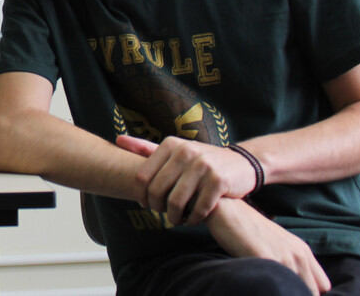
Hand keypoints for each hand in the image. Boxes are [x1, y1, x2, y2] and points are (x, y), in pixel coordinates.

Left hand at [116, 135, 257, 225]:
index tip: (145, 204)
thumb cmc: (200, 161)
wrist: (241, 163)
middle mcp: (185, 152)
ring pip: (176, 202)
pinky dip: (193, 218)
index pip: (142, 176)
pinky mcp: (219, 181)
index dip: (140, 195)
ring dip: (174, 216)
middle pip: (157, 191)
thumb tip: (118, 140)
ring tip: (177, 219)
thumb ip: (146, 148)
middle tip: (162, 213)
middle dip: (157, 207)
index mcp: (170, 145)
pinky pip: (198, 208)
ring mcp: (203, 166)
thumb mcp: (175, 150)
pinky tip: (193, 219)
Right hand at [207, 198, 329, 294]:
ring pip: (300, 292)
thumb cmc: (245, 228)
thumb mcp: (274, 244)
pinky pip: (278, 287)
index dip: (307, 291)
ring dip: (285, 293)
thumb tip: (288, 283)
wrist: (225, 208)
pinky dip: (269, 291)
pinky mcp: (267, 258)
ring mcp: (284, 256)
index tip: (290, 291)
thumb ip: (286, 261)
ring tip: (268, 290)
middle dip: (299, 294)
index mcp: (303, 250)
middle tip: (279, 292)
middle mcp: (299, 254)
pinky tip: (260, 288)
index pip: (322, 285)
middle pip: (314, 292)